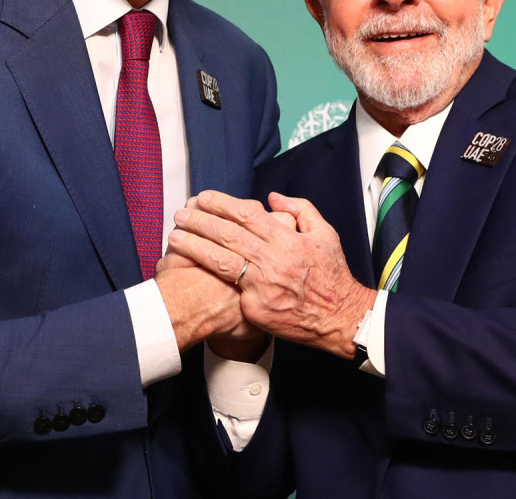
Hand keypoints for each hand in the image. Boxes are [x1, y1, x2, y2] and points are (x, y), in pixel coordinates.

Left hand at [168, 190, 374, 358]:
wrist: (341, 318)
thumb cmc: (333, 275)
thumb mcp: (325, 234)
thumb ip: (301, 210)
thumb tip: (272, 197)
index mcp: (288, 240)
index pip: (247, 214)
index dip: (222, 204)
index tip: (203, 198)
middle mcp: (273, 260)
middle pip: (228, 234)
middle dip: (200, 221)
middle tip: (181, 214)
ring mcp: (263, 285)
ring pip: (221, 260)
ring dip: (194, 246)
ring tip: (175, 236)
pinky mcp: (256, 308)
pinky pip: (229, 290)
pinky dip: (206, 279)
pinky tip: (188, 271)